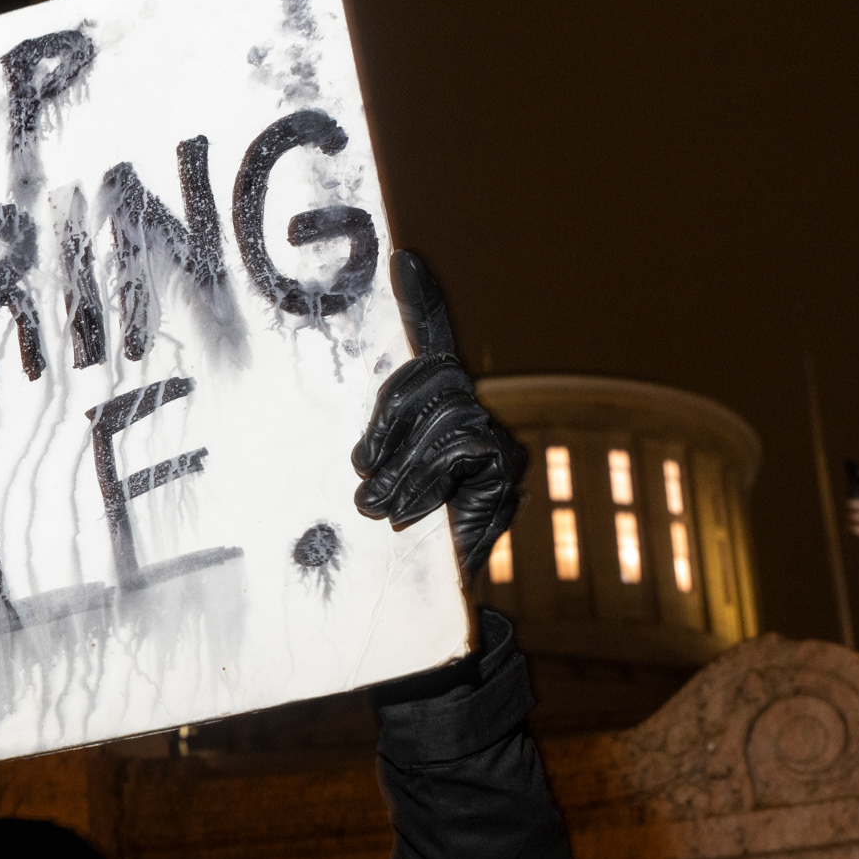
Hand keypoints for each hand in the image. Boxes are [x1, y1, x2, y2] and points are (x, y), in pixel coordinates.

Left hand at [352, 251, 526, 575]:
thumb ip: (371, 455)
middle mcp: (471, 415)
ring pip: (446, 413)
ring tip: (375, 505)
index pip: (431, 344)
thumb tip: (351, 451)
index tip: (405, 259)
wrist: (432, 598)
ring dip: (401, 462)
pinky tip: (407, 514)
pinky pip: (463, 446)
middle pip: (434, 375)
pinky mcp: (507, 468)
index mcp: (434, 413)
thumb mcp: (374, 486)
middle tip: (361, 467)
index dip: (424, 301)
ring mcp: (494, 440)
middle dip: (390, 417)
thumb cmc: (395, 541)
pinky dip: (425, 480)